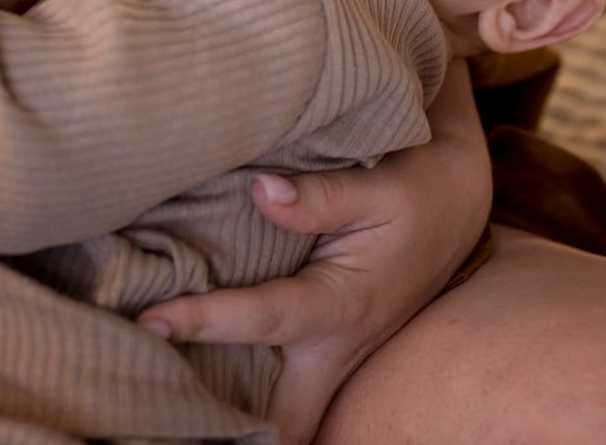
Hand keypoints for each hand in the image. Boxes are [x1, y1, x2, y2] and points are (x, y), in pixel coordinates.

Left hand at [137, 60, 490, 444]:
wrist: (455, 204)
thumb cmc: (413, 190)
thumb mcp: (376, 184)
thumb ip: (319, 195)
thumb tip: (259, 190)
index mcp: (343, 305)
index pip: (266, 320)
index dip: (206, 320)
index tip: (150, 319)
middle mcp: (336, 349)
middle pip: (282, 424)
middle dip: (229, 427)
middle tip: (157, 412)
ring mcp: (334, 363)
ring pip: (284, 422)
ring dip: (233, 419)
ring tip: (160, 408)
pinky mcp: (325, 356)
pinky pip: (284, 401)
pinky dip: (244, 402)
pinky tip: (192, 385)